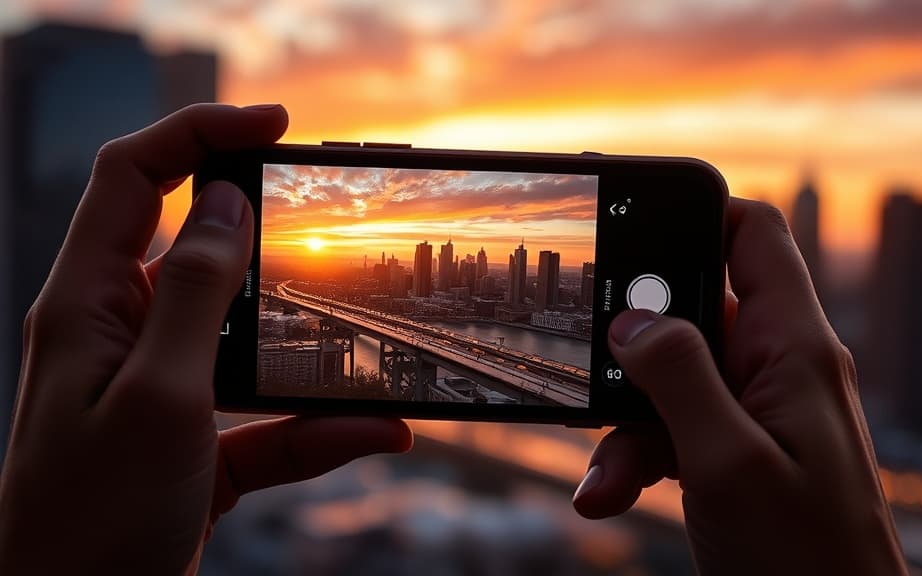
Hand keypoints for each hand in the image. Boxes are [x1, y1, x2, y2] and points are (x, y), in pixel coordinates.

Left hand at [0, 104, 411, 574]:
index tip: (276, 123)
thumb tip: (226, 204)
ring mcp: (160, 392)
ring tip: (372, 353)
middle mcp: (121, 337)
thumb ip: (192, 294)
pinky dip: (320, 426)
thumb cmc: (91, 523)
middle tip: (332, 223)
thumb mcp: (156, 398)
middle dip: (267, 233)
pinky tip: (375, 432)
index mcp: (88, 306)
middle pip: (196, 250)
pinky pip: (267, 421)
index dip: (200, 132)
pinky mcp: (195, 446)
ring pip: (246, 341)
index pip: (134, 178)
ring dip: (309, 348)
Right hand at [572, 198, 906, 574]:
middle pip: (693, 308)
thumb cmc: (804, 559)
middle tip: (595, 366)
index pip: (754, 237)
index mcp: (795, 350)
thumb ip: (679, 378)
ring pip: (670, 376)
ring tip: (605, 469)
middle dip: (633, 344)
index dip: (695, 214)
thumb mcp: (727, 462)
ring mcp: (754, 409)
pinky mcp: (733, 448)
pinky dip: (635, 452)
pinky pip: (671, 425)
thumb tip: (632, 319)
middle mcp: (777, 368)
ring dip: (625, 417)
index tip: (630, 225)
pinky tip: (610, 490)